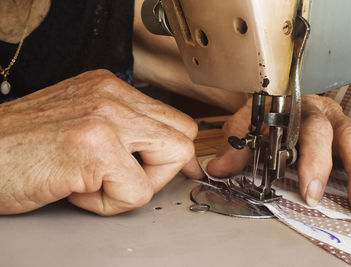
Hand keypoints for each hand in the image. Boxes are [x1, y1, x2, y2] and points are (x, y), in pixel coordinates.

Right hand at [0, 69, 200, 215]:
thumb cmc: (24, 147)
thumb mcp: (82, 125)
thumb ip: (127, 133)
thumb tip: (172, 155)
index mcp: (111, 88)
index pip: (176, 121)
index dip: (173, 154)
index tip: (162, 171)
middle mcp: (112, 95)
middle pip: (183, 138)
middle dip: (159, 170)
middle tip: (118, 177)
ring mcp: (106, 118)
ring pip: (171, 160)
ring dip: (134, 185)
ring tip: (92, 181)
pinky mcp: (95, 146)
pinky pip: (137, 190)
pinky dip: (109, 202)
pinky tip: (76, 189)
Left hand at [207, 94, 350, 216]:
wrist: (283, 99)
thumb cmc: (268, 116)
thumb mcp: (248, 126)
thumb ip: (236, 145)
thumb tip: (218, 168)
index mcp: (301, 109)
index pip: (309, 129)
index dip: (313, 158)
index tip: (310, 188)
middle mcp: (329, 117)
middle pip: (347, 137)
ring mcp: (347, 130)